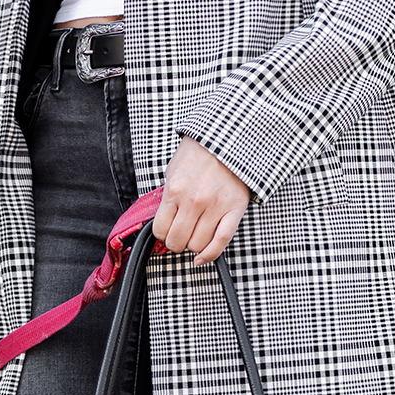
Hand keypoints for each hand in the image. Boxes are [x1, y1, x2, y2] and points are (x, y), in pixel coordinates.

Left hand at [152, 137, 249, 264]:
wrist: (229, 136)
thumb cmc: (200, 152)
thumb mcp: (174, 170)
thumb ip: (169, 196)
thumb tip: (164, 221)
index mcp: (175, 190)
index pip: (160, 229)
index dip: (162, 234)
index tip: (167, 232)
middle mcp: (194, 200)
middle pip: (177, 241)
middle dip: (176, 243)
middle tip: (180, 236)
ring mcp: (215, 206)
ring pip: (197, 245)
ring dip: (193, 245)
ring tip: (195, 235)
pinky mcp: (234, 209)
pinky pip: (221, 242)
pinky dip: (210, 255)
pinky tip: (202, 258)